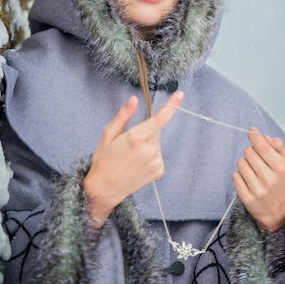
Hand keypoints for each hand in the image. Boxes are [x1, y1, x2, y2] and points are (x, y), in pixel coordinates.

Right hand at [83, 91, 183, 225]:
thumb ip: (123, 116)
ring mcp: (156, 162)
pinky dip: (150, 155)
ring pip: (156, 143)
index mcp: (136, 138)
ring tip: (131, 156)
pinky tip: (137, 163)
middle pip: (155, 130)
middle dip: (146, 131)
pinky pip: (157, 155)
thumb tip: (134, 100)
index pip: (159, 119)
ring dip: (147, 144)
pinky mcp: (159, 170)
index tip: (180, 94)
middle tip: (129, 142)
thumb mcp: (108, 134)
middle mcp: (149, 150)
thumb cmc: (103, 160)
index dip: (171, 105)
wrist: (105, 189)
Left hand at [232, 129, 284, 231]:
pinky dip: (239, 176)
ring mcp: (257, 189)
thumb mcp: (284, 162)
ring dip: (244, 164)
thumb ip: (277, 146)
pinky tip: (247, 181)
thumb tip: (264, 136)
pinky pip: (235, 176)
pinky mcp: (246, 197)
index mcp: (280, 167)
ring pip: (240, 163)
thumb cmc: (278, 182)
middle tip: (257, 161)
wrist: (276, 210)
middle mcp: (269, 178)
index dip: (254, 136)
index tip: (252, 132)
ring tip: (253, 172)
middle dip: (251, 153)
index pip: (261, 145)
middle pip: (248, 152)